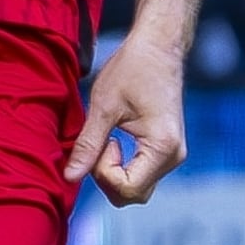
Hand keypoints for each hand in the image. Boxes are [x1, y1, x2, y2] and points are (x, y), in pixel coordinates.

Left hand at [65, 34, 186, 205]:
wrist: (157, 50)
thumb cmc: (131, 71)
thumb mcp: (103, 107)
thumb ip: (88, 145)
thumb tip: (70, 177)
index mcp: (163, 148)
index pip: (128, 189)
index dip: (103, 173)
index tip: (103, 142)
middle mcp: (174, 157)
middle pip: (133, 194)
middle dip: (106, 176)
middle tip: (100, 143)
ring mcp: (172, 155)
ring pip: (136, 186)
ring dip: (113, 170)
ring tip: (107, 138)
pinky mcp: (166, 150)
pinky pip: (140, 172)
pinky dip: (121, 164)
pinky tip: (114, 140)